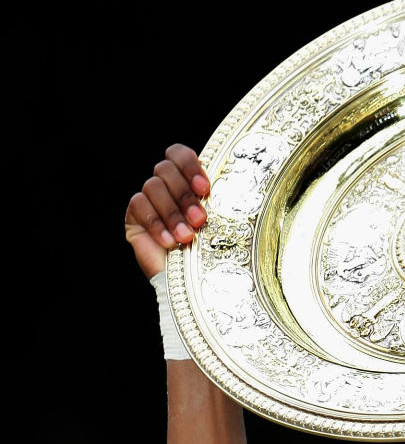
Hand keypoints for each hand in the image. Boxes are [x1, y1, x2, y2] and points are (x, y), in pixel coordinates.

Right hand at [125, 145, 209, 278]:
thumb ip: (217, 200)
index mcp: (186, 182)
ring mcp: (148, 201)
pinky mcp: (134, 218)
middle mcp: (166, 188)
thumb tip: (230, 182)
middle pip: (165, 168)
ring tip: (187, 237)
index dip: (189, 166)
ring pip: (153, 186)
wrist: (192, 289)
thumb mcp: (219, 225)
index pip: (178, 154)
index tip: (205, 189)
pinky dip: (156, 224)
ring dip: (173, 213)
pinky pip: (139, 206)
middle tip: (200, 220)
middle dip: (185, 195)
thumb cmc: (210, 257)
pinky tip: (169, 242)